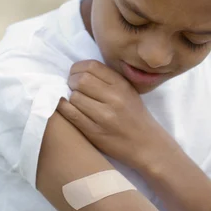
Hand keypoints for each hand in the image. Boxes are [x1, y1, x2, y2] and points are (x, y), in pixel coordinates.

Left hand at [57, 60, 172, 170]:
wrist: (146, 144)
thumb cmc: (134, 116)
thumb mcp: (128, 91)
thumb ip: (107, 80)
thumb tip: (79, 72)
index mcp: (122, 85)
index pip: (91, 66)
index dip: (77, 69)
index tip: (75, 75)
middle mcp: (114, 98)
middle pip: (80, 80)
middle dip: (71, 82)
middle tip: (72, 88)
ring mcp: (104, 116)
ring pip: (74, 97)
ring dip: (69, 97)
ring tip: (74, 101)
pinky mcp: (95, 132)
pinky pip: (71, 114)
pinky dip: (64, 109)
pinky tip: (68, 109)